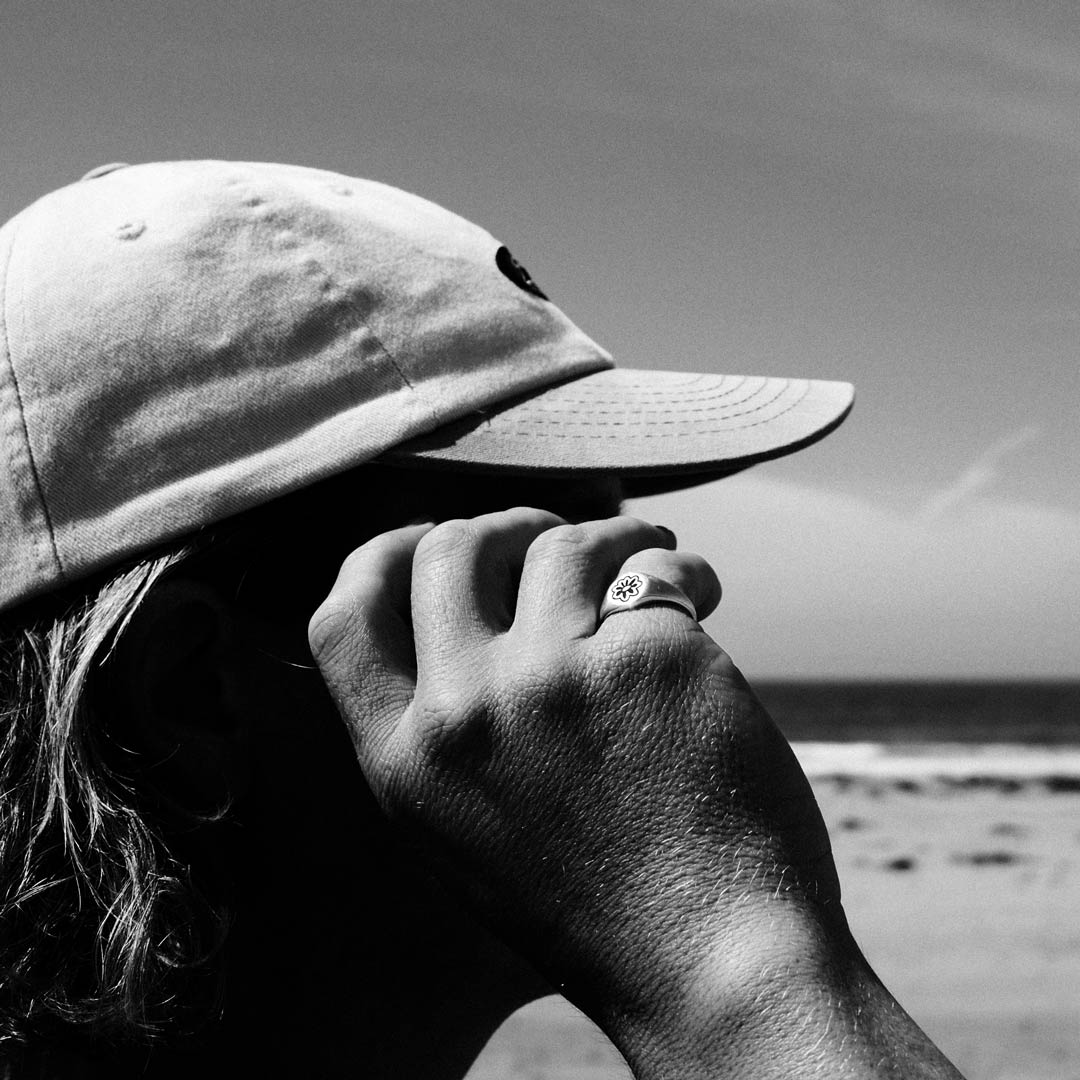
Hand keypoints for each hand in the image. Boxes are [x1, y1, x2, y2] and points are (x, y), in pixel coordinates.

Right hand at [309, 509, 962, 1077]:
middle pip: (450, 549)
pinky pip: (652, 569)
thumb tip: (476, 610)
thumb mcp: (470, 830)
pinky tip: (698, 591)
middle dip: (505, 527)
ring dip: (607, 533)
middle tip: (554, 541)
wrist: (709, 966)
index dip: (384, 554)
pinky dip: (679, 566)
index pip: (343, 617)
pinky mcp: (644, 660)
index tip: (435, 538)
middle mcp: (462, 715)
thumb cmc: (599, 905)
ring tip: (643, 552)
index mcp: (405, 765)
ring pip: (557, 543)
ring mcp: (551, 681)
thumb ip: (447, 729)